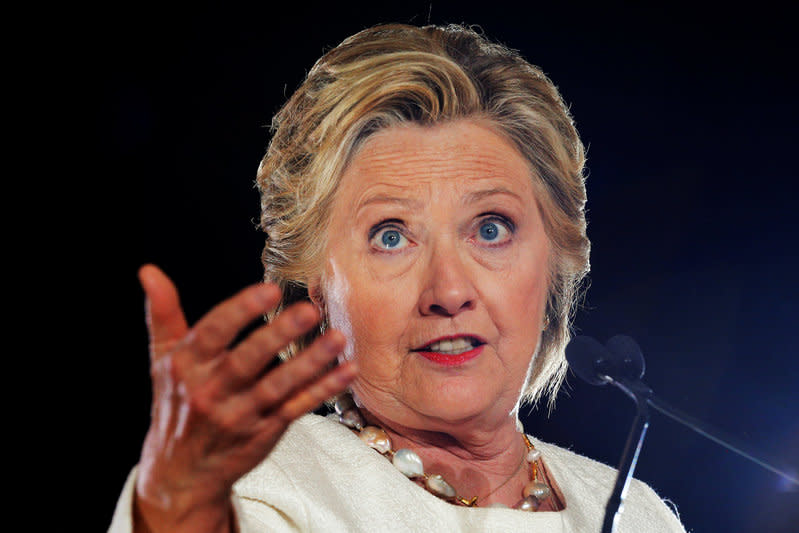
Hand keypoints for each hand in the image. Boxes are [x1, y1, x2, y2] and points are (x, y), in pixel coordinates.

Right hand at [133, 265, 355, 532]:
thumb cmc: (176, 403)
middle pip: (247, 362)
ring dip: (310, 363)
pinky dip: (322, 390)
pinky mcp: (263, 433)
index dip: (241, 310)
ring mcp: (238, 416)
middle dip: (278, 335)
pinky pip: (296, 408)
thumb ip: (162, 313)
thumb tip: (148, 271)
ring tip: (338, 337)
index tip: (270, 290)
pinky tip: (346, 371)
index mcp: (186, 367)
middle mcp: (210, 393)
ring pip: (277, 387)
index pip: (212, 334)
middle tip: (308, 310)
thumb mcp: (163, 359)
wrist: (180, 472)